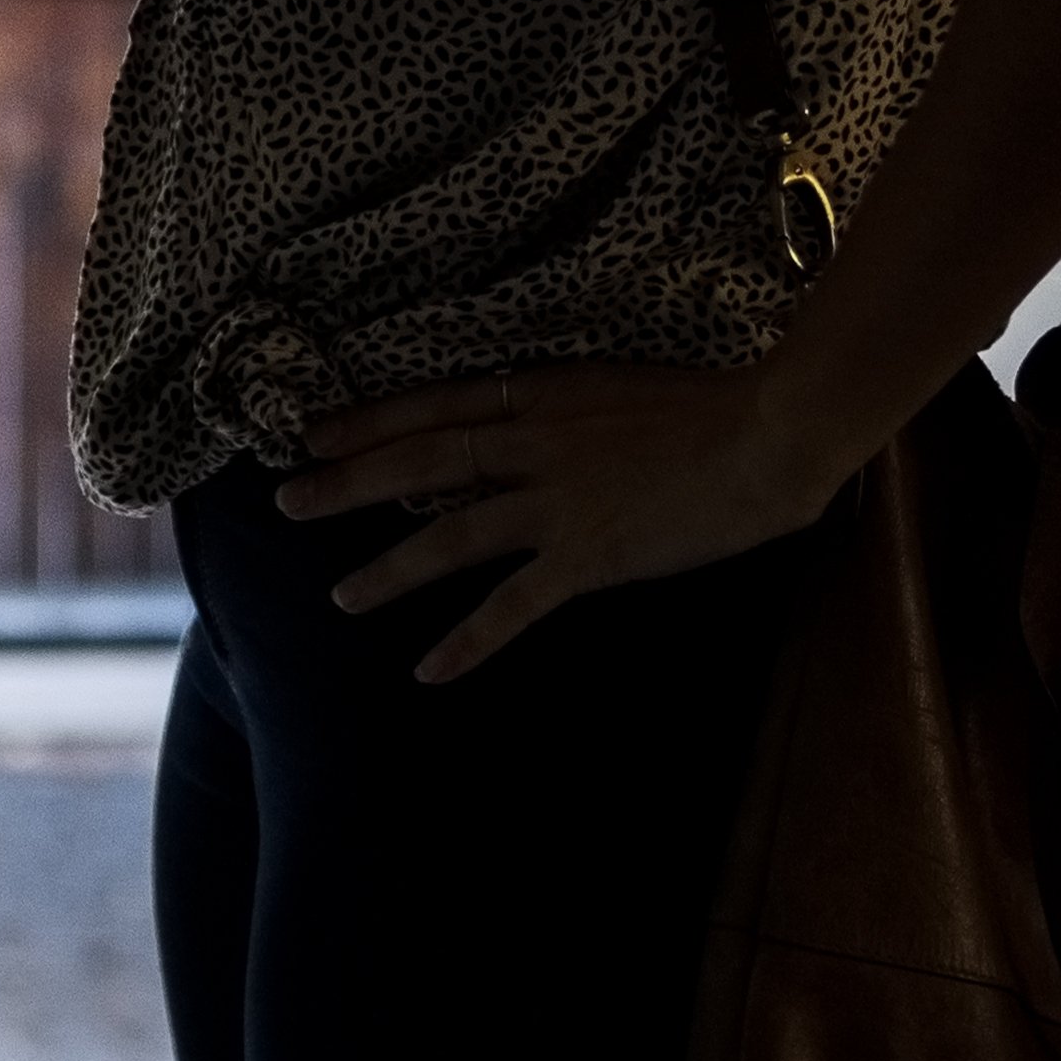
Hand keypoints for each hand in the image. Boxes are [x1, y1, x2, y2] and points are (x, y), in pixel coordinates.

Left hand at [280, 361, 835, 685]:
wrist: (773, 430)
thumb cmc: (723, 407)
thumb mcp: (628, 389)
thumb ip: (578, 411)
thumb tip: (542, 430)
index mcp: (545, 395)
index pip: (438, 405)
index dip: (371, 420)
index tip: (314, 432)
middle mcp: (537, 443)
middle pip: (421, 460)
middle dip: (347, 481)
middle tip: (287, 499)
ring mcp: (558, 500)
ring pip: (451, 534)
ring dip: (390, 567)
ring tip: (340, 595)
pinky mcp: (589, 555)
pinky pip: (513, 604)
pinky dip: (469, 640)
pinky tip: (430, 671)